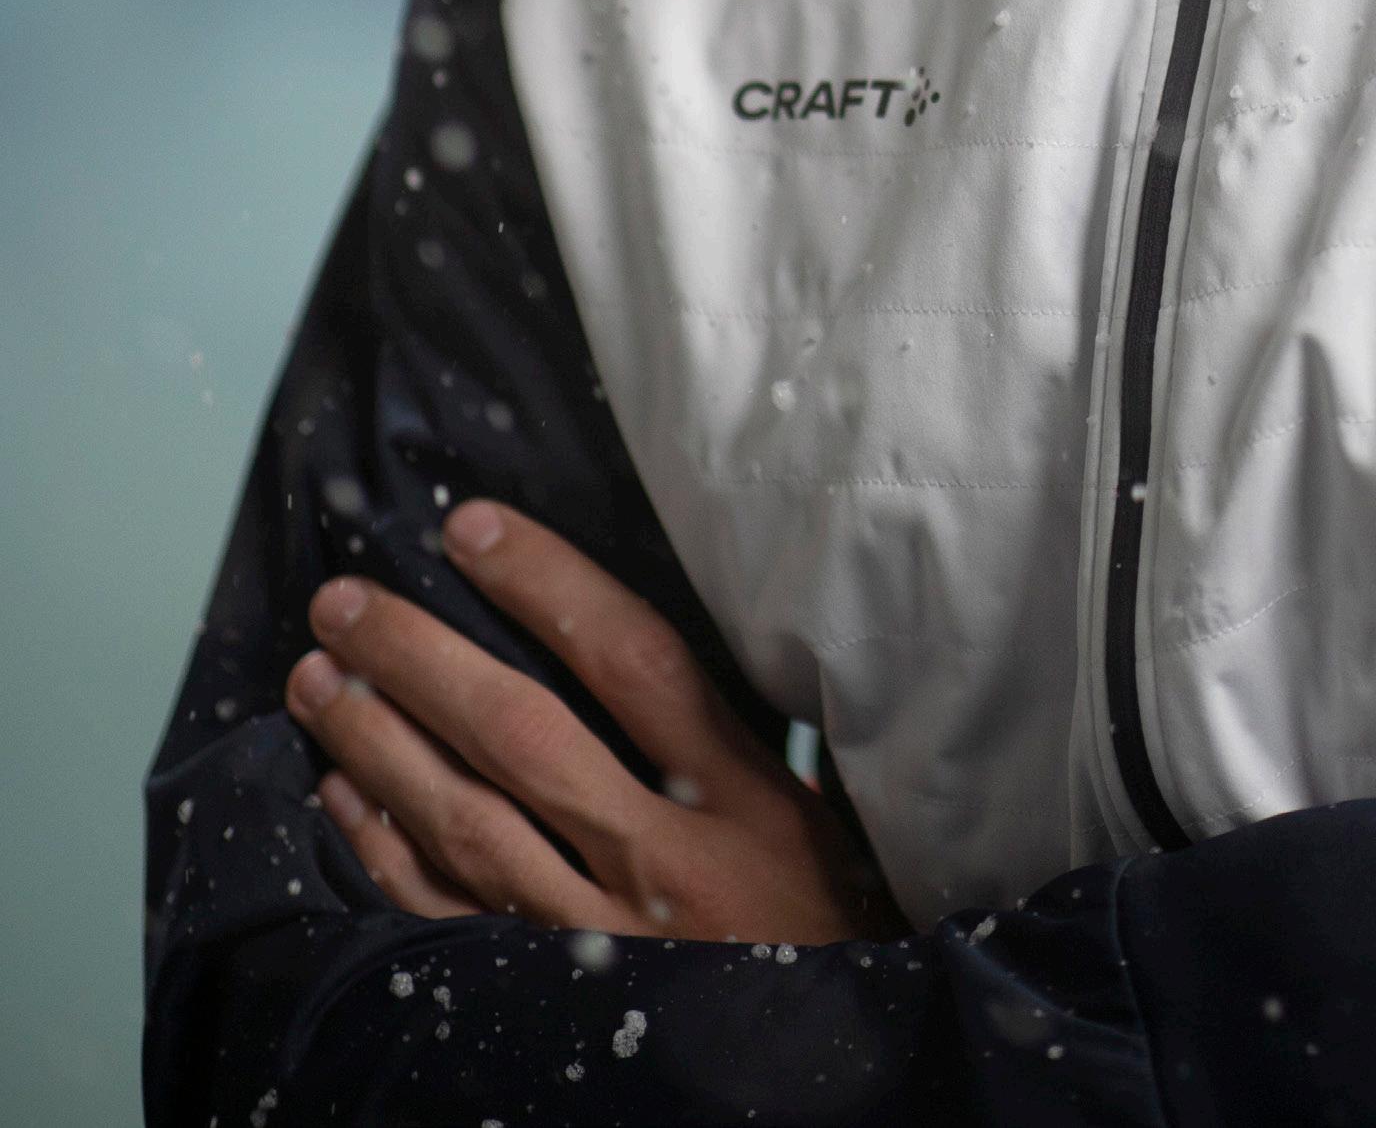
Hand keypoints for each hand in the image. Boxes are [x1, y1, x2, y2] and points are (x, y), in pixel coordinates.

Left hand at [285, 499, 902, 943]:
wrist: (828, 1087)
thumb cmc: (834, 937)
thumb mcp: (826, 829)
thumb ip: (750, 746)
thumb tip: (671, 641)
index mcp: (747, 804)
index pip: (635, 662)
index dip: (547, 586)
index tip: (469, 528)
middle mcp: (664, 866)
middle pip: (522, 738)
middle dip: (420, 661)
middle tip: (343, 602)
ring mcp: (597, 941)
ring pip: (464, 825)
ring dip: (376, 746)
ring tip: (317, 680)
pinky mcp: (546, 1001)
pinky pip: (443, 920)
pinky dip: (383, 852)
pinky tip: (341, 796)